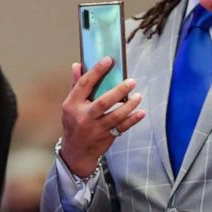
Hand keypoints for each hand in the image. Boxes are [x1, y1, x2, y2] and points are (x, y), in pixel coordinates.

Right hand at [59, 58, 144, 177]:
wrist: (76, 151)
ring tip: (138, 96)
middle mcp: (84, 116)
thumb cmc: (74, 122)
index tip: (108, 60)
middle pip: (102, 102)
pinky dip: (132, 120)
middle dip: (118, 91)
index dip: (96, 71)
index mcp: (72, 104)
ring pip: (115, 116)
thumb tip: (77, 65)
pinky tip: (141, 112)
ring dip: (129, 106)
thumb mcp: (70, 104)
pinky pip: (122, 128)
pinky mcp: (106, 137)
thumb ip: (76, 85)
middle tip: (131, 81)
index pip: (84, 84)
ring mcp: (95, 128)